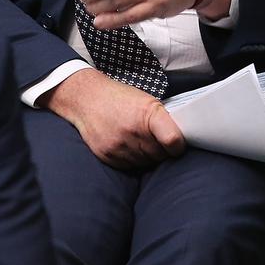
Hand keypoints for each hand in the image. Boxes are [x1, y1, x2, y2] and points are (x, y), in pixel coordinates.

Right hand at [38, 68, 184, 168]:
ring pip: (145, 162)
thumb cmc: (119, 98)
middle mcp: (133, 131)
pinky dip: (131, 158)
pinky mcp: (108, 155)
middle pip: (159, 155)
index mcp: (147, 114)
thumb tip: (178, 142)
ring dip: (145, 155)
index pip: (173, 141)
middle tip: (153, 138)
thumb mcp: (146, 100)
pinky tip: (126, 144)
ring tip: (136, 138)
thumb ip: (162, 120)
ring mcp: (119, 145)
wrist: (86, 98)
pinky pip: (129, 166)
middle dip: (160, 150)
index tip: (177, 146)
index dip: (178, 147)